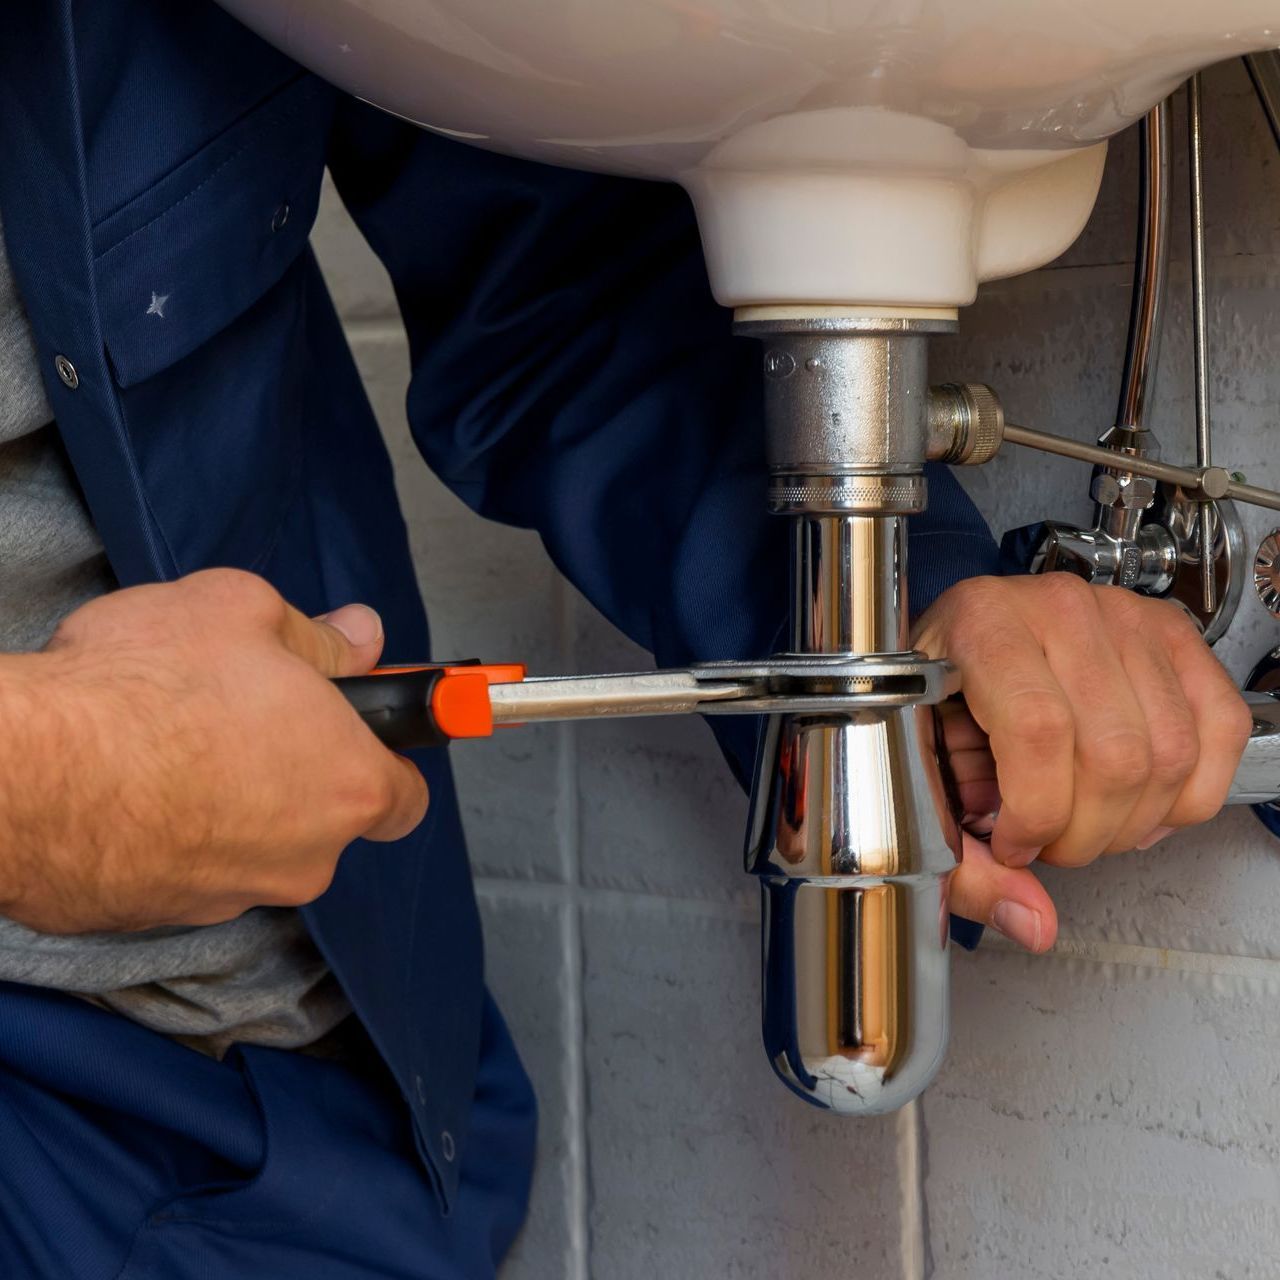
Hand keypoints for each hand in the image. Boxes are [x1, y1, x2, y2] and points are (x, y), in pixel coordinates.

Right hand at [0, 570, 427, 933]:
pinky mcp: (159, 916)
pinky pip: (186, 867)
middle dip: (293, 769)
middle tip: (240, 712)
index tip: (355, 728)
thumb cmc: (143, 687)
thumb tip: (359, 637)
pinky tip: (129, 781)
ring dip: (227, 800)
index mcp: (348, 787)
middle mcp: (303, 859)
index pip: (405, 796)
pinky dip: (170, 831)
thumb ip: (318, 636)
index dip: (383, 756)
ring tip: (168, 740)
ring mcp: (230, 898)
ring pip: (252, 844)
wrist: (24, 770)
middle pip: (323, 817)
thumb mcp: (244, 613)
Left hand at [913, 574, 1252, 952]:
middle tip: (1049, 843)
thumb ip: (960, 859)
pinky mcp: (1171, 634)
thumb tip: (1029, 921)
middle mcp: (1057, 608)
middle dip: (1085, 832)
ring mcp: (1123, 616)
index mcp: (981, 625)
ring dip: (1135, 821)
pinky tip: (1142, 806)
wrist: (955, 643)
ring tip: (1086, 823)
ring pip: (1171, 751)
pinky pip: (1219, 727)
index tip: (1013, 842)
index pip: (1040, 731)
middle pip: (1114, 753)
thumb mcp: (916, 772)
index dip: (1036, 812)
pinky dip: (1192, 792)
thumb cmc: (932, 696)